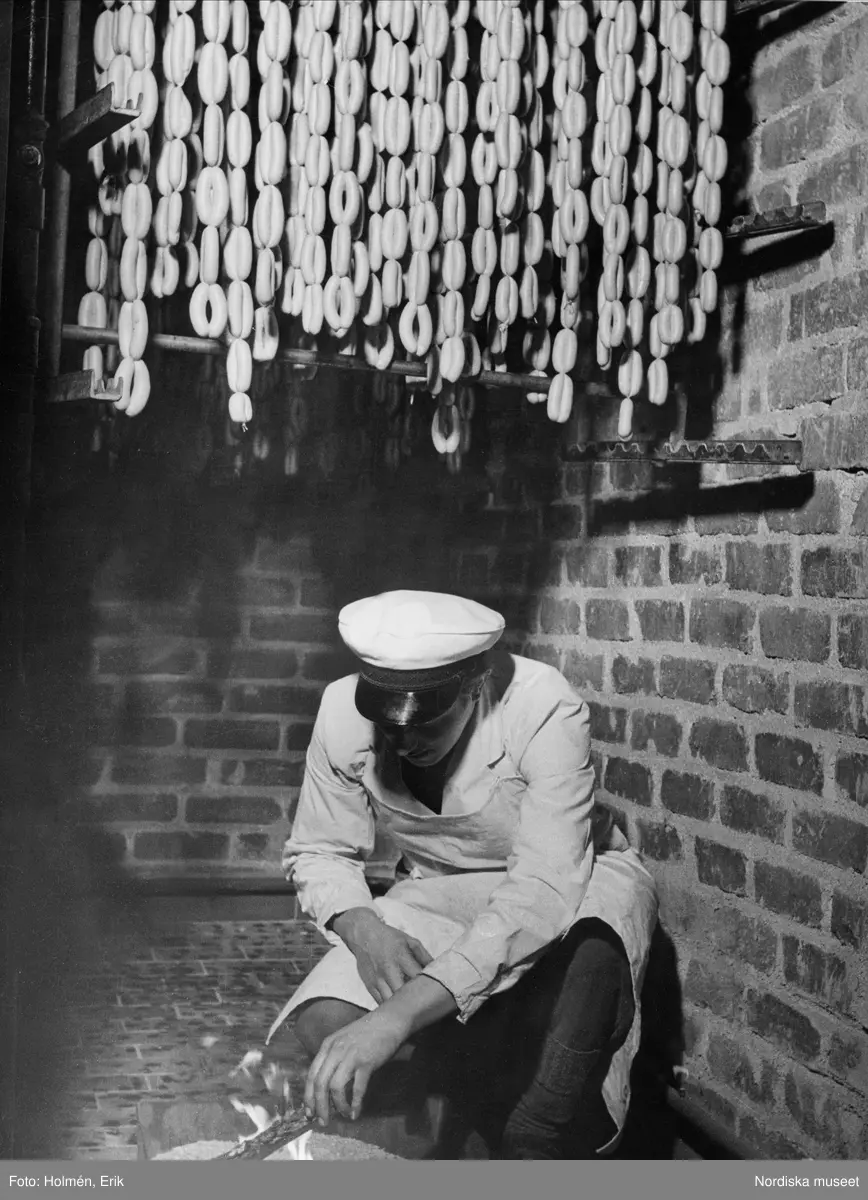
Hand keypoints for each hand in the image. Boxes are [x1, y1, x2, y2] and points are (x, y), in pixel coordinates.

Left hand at [303, 1007, 408, 1126]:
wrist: (387, 1020)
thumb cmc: (365, 1033)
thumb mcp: (342, 1040)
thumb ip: (332, 1058)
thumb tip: (325, 1087)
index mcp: (327, 1046)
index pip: (311, 1075)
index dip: (308, 1097)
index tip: (309, 1113)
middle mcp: (336, 1050)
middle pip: (320, 1084)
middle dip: (320, 1107)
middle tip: (323, 1122)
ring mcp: (351, 1055)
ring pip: (336, 1087)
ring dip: (338, 1106)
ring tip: (343, 1115)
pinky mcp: (367, 1062)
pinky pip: (357, 1088)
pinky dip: (355, 1103)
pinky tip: (355, 1112)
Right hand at [331, 909, 432, 1003]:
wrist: (363, 935)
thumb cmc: (390, 938)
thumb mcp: (410, 941)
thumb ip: (425, 957)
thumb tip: (439, 971)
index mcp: (401, 956)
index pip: (417, 977)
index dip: (428, 988)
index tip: (437, 995)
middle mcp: (388, 970)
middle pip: (404, 994)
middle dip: (415, 1003)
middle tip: (427, 1008)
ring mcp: (378, 980)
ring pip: (392, 1003)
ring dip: (403, 1009)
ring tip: (415, 1013)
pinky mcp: (370, 987)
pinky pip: (382, 1004)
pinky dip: (392, 1009)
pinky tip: (401, 1011)